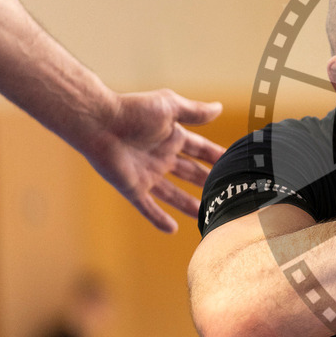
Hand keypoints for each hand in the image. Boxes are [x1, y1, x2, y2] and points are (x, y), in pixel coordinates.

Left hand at [85, 89, 223, 232]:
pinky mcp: (132, 187)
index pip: (201, 149)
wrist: (98, 123)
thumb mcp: (170, 106)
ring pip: (173, 193)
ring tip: (207, 214)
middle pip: (190, 173)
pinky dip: (158, 218)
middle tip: (229, 192)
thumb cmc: (133, 110)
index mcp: (172, 137)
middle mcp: (162, 156)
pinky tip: (172, 230)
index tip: (236, 164)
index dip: (217, 157)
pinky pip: (147, 206)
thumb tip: (219, 108)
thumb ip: (195, 111)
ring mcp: (147, 173)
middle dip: (208, 182)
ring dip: (189, 204)